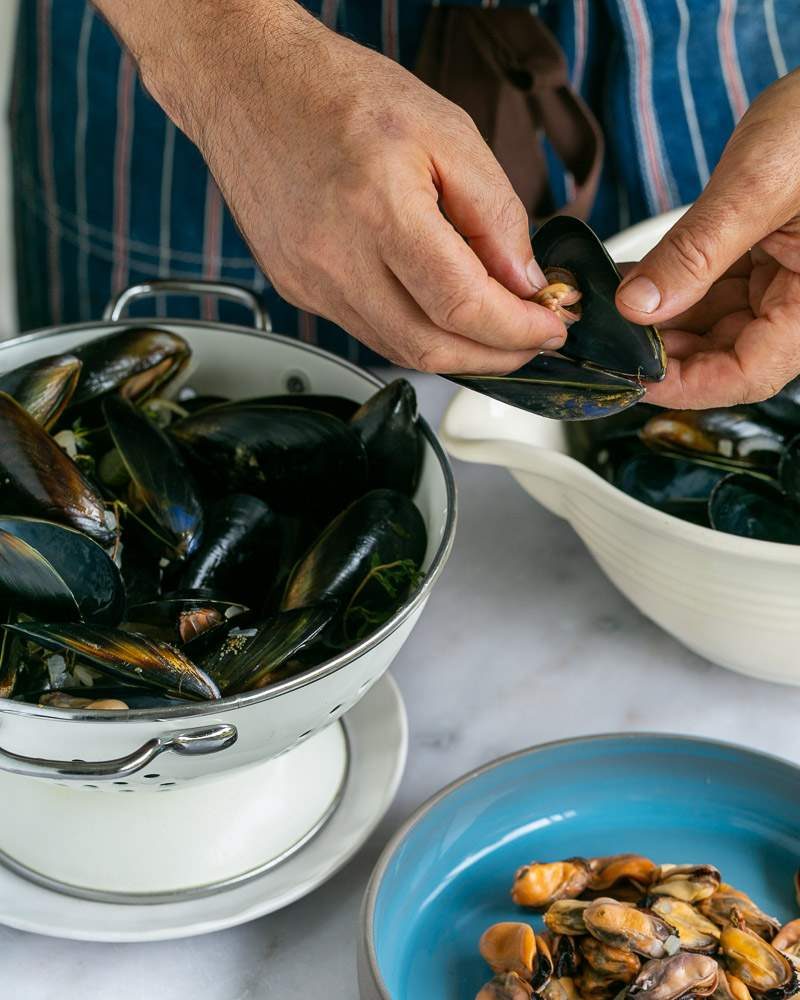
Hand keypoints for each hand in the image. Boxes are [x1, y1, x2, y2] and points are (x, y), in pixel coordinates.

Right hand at [95, 0, 565, 372]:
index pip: (460, 305)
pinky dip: (414, 331)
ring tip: (493, 325)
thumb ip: (494, 211)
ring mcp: (309, 282)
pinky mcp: (297, 290)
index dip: (516, 329)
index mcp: (378, 208)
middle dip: (494, 356)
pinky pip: (367, 332)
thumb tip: (524, 279)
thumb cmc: (338, 92)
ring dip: (456, 350)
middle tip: (532, 339)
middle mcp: (335, 258)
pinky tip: (437, 309)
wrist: (248, 83)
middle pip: (429, 349)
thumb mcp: (445, 129)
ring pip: (398, 350)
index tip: (552, 327)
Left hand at [614, 68, 799, 408]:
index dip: (685, 385)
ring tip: (606, 309)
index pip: (748, 374)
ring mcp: (781, 282)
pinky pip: (710, 289)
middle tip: (604, 340)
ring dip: (657, 323)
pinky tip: (627, 283)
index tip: (630, 376)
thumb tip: (638, 307)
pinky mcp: (763, 260)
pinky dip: (668, 290)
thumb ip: (696, 251)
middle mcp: (799, 302)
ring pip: (710, 326)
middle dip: (661, 352)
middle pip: (724, 356)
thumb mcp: (757, 185)